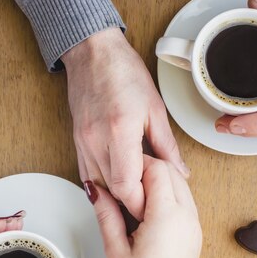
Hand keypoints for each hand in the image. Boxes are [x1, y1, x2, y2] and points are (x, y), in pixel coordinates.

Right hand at [62, 28, 189, 219]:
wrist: (93, 54)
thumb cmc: (124, 73)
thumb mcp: (155, 108)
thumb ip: (167, 145)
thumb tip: (180, 171)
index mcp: (120, 130)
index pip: (126, 185)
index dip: (140, 201)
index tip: (154, 204)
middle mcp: (96, 140)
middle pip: (112, 191)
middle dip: (132, 202)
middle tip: (150, 204)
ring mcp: (83, 142)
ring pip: (98, 186)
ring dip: (117, 194)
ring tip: (136, 193)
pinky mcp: (76, 141)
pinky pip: (87, 174)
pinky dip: (103, 183)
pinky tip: (117, 182)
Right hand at [85, 156, 201, 257]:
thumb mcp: (115, 248)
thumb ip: (106, 213)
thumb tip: (96, 190)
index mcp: (166, 217)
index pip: (157, 170)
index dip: (138, 164)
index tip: (123, 169)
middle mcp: (186, 216)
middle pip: (172, 172)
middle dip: (150, 168)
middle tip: (128, 177)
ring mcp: (193, 223)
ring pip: (181, 183)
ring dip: (162, 179)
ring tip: (137, 191)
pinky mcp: (194, 230)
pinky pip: (185, 199)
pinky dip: (170, 193)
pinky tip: (151, 204)